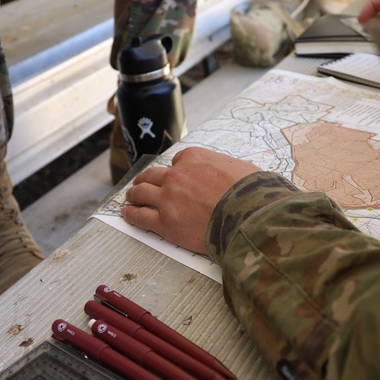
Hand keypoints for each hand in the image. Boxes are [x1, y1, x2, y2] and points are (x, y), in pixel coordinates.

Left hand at [122, 147, 259, 254]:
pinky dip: (131, 214)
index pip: (178, 161)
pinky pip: (140, 216)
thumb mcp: (243, 168)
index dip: (177, 170)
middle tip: (142, 183)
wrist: (249, 216)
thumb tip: (235, 177)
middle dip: (146, 179)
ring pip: (142, 193)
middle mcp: (176, 175)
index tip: (177, 176)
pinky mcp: (165, 222)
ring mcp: (168, 198)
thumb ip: (229, 169)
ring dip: (134, 194)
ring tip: (130, 197)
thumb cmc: (253, 193)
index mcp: (194, 157)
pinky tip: (127, 214)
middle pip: (153, 175)